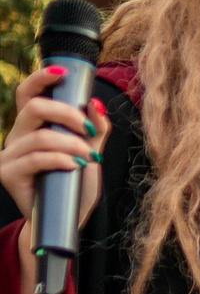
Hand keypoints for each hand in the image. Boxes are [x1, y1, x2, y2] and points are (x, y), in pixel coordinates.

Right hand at [4, 67, 110, 293]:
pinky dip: (59, 158)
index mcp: (33, 126)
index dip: (41, 78)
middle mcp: (17, 136)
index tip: (63, 72)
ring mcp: (9, 155)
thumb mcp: (92, 153)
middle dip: (66, 113)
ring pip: (38, 136)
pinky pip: (34, 158)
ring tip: (88, 157)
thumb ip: (96, 129)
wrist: (66, 222)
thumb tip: (97, 104)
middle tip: (89, 129)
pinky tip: (75, 165)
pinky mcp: (8, 174)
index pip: (28, 93)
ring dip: (70, 143)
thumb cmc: (76, 186)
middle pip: (33, 108)